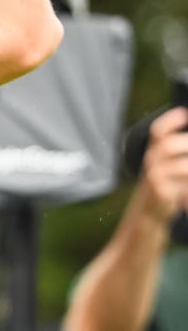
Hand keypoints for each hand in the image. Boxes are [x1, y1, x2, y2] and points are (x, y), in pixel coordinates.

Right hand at [139, 107, 187, 222]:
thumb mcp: (168, 171)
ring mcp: (155, 179)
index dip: (169, 121)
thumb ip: (180, 157)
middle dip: (187, 143)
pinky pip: (182, 185)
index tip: (183, 113)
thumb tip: (187, 139)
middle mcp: (151, 164)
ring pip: (180, 166)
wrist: (147, 217)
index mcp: (154, 155)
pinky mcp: (161, 194)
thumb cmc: (164, 191)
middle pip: (166, 145)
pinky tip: (187, 189)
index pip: (157, 132)